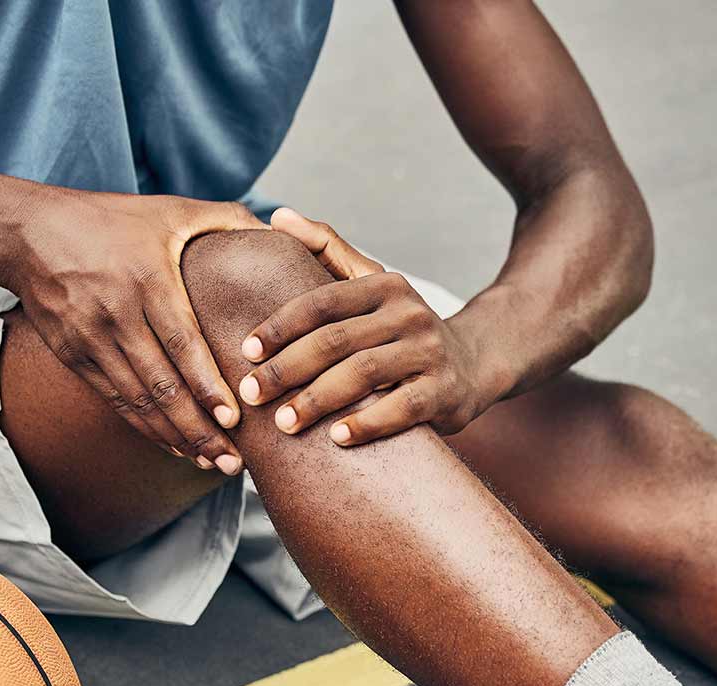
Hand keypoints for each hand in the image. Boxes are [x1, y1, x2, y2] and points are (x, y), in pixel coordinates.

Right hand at [10, 190, 264, 473]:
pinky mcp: (73, 355)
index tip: (233, 418)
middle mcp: (117, 313)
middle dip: (198, 428)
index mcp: (147, 279)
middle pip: (162, 383)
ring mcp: (90, 338)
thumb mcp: (169, 209)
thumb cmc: (110, 218)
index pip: (182, 342)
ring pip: (138, 400)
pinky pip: (115, 400)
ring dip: (175, 436)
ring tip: (211, 460)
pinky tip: (173, 444)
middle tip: (233, 460)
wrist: (28, 232)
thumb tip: (277, 231)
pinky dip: (145, 426)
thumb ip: (227, 219)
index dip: (207, 384)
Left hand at [239, 208, 495, 446]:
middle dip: (287, 369)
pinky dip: (367, 423)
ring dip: (318, 400)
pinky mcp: (443, 391)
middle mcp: (409, 312)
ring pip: (363, 373)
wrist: (472, 363)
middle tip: (252, 395)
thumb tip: (276, 216)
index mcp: (383, 284)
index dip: (280, 326)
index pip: (322, 302)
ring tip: (284, 423)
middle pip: (336, 340)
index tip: (245, 352)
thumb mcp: (370, 284)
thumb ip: (324, 249)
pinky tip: (336, 438)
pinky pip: (401, 408)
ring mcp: (429, 351)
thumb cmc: (400, 328)